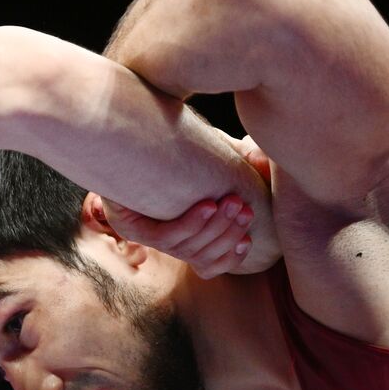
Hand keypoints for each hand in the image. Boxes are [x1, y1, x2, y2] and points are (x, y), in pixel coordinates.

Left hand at [101, 133, 279, 277]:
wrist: (126, 124)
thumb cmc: (175, 138)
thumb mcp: (212, 155)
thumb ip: (238, 161)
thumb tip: (263, 160)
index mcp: (178, 232)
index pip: (205, 265)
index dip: (229, 258)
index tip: (249, 239)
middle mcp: (158, 238)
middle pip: (197, 258)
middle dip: (227, 236)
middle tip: (245, 209)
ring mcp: (140, 232)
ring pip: (184, 249)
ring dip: (214, 228)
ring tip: (233, 203)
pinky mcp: (125, 223)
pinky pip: (163, 236)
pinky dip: (190, 223)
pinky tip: (207, 205)